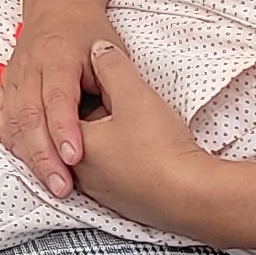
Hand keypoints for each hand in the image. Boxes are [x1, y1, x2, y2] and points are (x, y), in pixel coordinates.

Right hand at [0, 0, 116, 196]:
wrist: (58, 8)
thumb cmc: (88, 32)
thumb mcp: (111, 49)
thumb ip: (112, 81)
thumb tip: (117, 120)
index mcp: (58, 56)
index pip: (58, 97)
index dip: (64, 129)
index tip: (74, 158)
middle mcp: (30, 66)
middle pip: (30, 116)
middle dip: (44, 155)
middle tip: (61, 185)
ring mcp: (14, 76)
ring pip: (13, 121)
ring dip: (28, 155)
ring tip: (48, 181)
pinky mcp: (6, 86)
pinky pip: (2, 118)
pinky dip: (11, 142)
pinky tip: (25, 160)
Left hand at [71, 33, 218, 233]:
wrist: (192, 197)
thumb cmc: (159, 147)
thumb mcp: (134, 94)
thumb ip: (111, 66)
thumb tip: (97, 50)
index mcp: (73, 146)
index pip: (63, 111)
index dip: (86, 92)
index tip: (105, 85)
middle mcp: (80, 175)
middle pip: (77, 135)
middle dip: (94, 116)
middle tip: (121, 105)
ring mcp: (101, 193)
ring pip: (95, 156)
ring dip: (108, 140)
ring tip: (134, 127)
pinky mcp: (123, 205)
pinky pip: (112, 174)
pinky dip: (120, 160)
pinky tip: (142, 152)